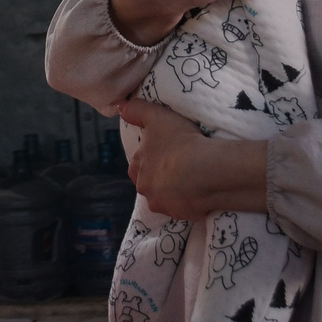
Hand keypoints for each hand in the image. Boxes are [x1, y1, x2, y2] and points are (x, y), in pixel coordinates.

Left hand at [119, 98, 270, 221]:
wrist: (203, 170)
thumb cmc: (179, 141)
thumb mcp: (158, 117)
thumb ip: (137, 111)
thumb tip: (119, 106)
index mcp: (138, 166)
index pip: (138, 166)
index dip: (150, 160)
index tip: (165, 156)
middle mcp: (145, 188)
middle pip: (150, 185)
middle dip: (160, 179)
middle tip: (180, 168)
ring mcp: (161, 204)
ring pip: (165, 199)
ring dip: (173, 192)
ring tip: (193, 181)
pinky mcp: (179, 215)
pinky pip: (182, 209)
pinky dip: (188, 203)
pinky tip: (200, 192)